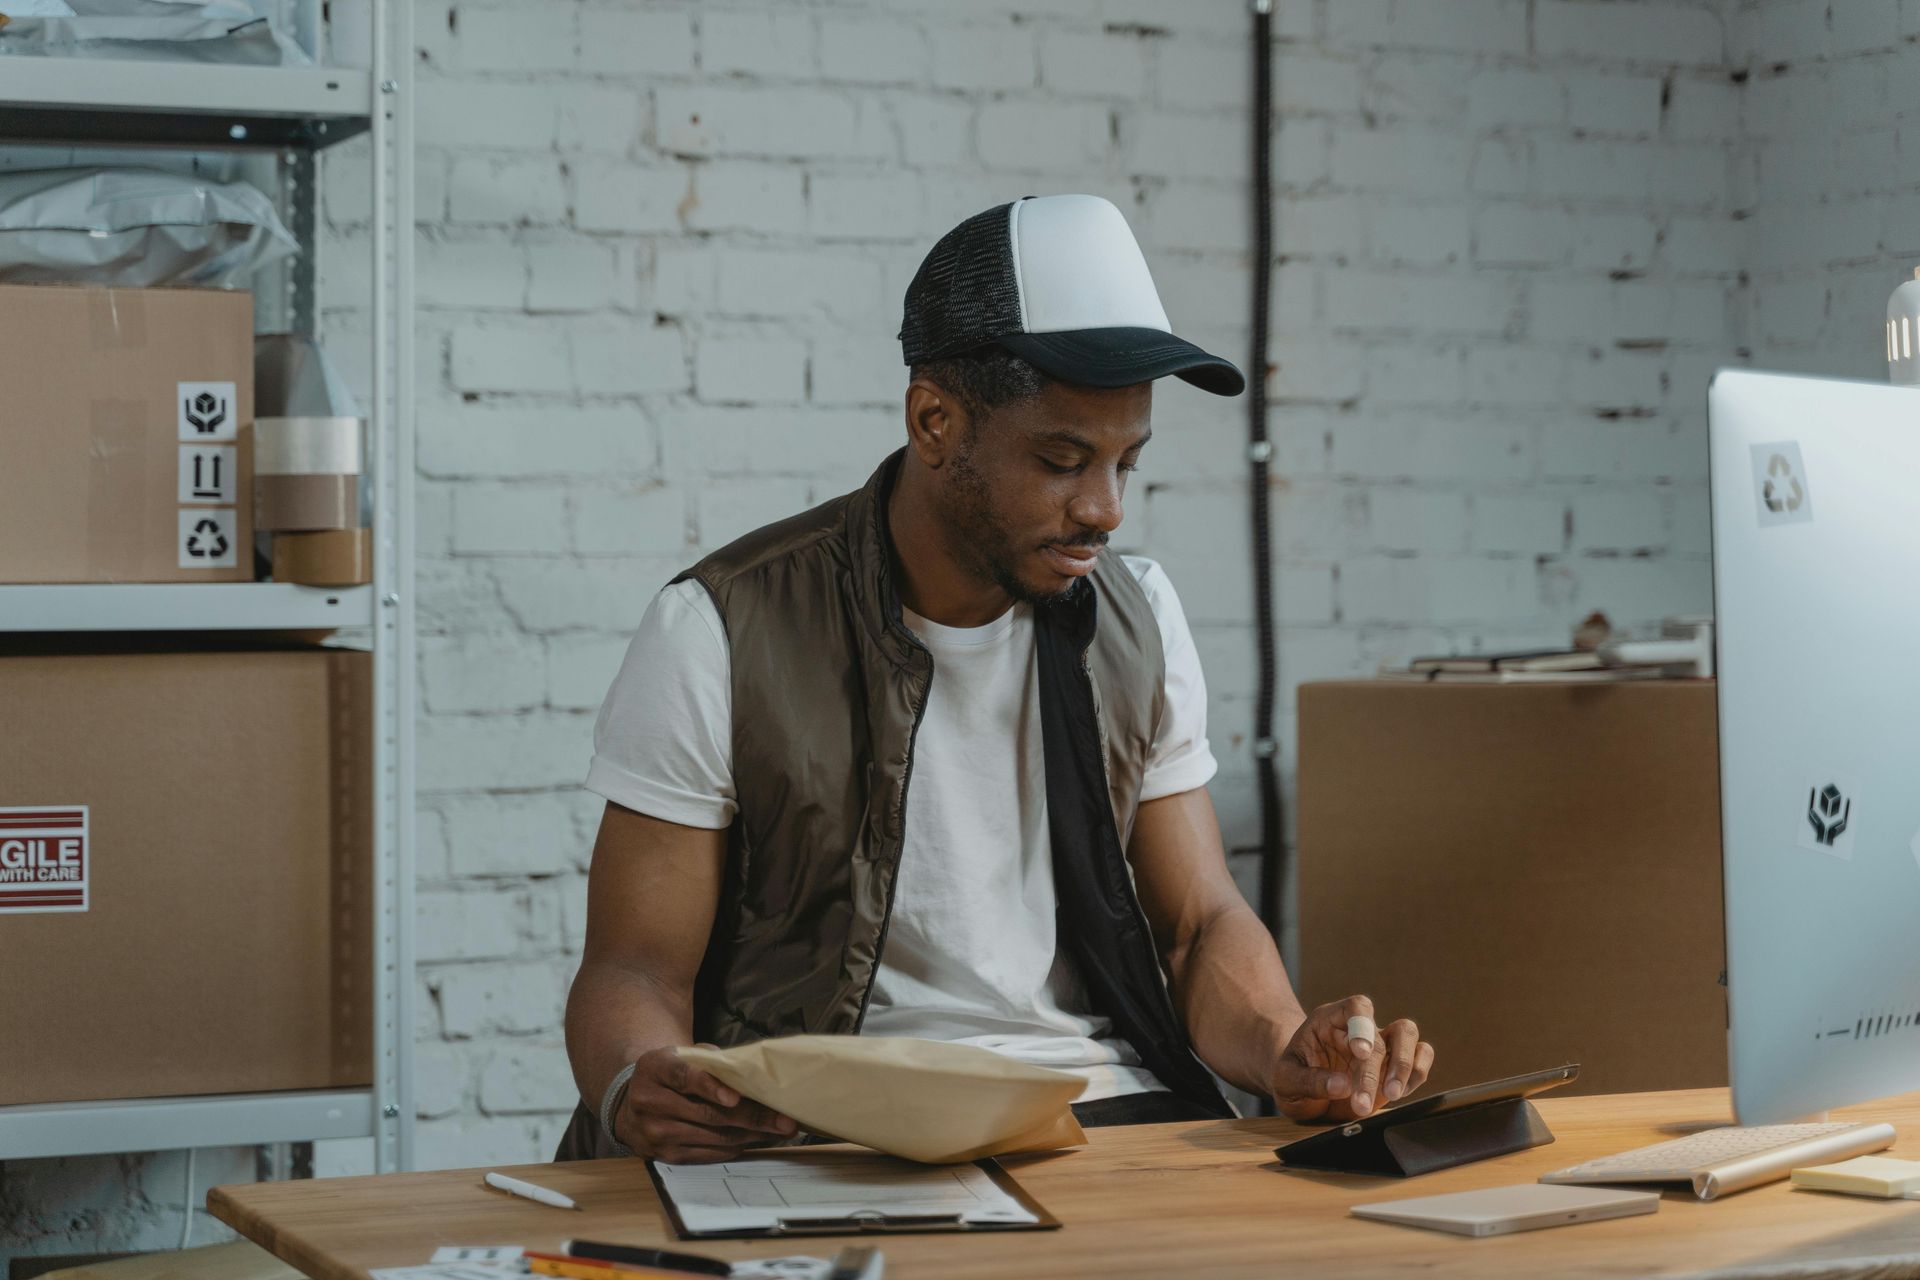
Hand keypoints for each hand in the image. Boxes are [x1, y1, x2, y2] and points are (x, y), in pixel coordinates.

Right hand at [613, 1045, 798, 1162]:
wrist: (631, 1103)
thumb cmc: (669, 1074)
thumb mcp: (680, 1056)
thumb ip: (709, 1059)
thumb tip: (748, 1071)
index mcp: (655, 1069)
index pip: (684, 1077)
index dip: (711, 1087)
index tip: (735, 1097)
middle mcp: (650, 1102)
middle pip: (708, 1114)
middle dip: (752, 1117)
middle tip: (784, 1120)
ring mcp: (656, 1132)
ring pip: (713, 1137)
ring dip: (751, 1135)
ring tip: (779, 1130)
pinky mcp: (665, 1155)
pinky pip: (707, 1153)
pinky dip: (734, 1147)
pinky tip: (755, 1140)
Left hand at [1269, 995, 1433, 1123]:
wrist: (1301, 1091)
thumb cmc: (1290, 1077)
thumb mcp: (1285, 1080)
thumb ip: (1310, 1081)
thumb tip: (1343, 1085)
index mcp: (1329, 1020)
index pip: (1356, 1006)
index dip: (1363, 1025)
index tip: (1361, 1052)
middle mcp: (1358, 1029)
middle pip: (1379, 1035)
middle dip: (1372, 1072)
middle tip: (1360, 1105)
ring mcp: (1379, 1045)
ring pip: (1408, 1036)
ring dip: (1405, 1066)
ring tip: (1392, 1095)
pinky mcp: (1393, 1066)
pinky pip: (1420, 1055)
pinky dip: (1418, 1073)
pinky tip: (1399, 1093)